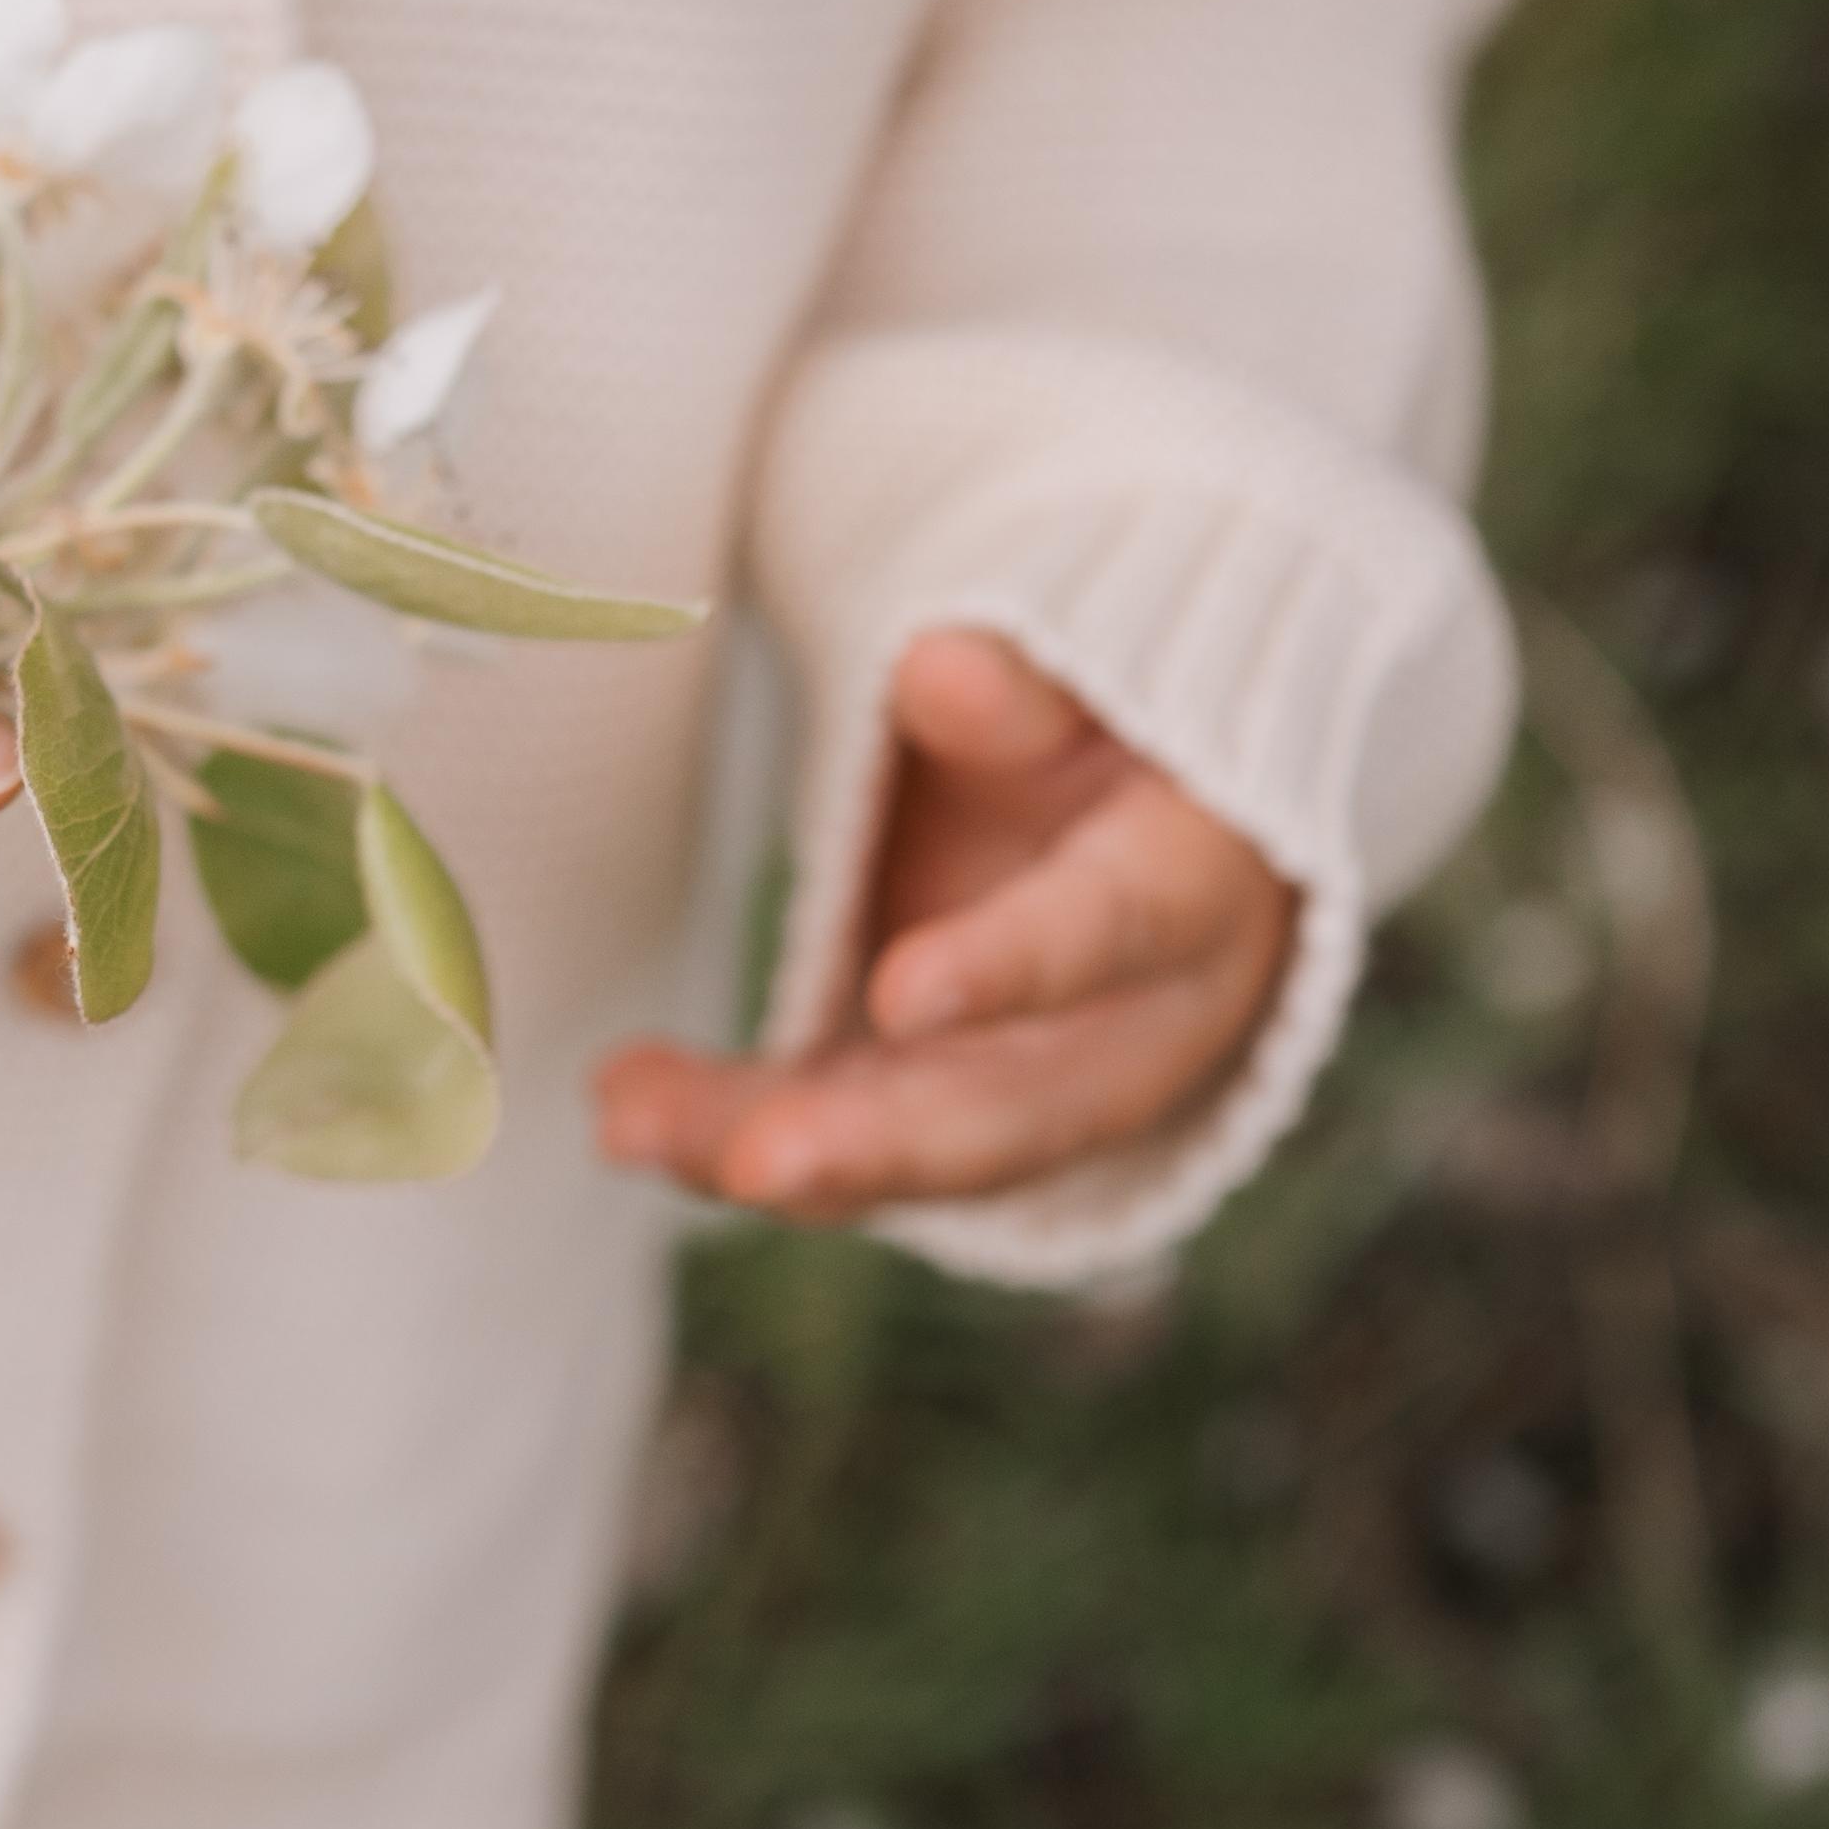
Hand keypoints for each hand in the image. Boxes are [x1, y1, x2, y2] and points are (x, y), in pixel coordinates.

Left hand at [594, 626, 1294, 1219]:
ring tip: (634, 1123)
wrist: (1156, 806)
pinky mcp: (957, 1117)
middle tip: (755, 1161)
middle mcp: (1144, 1025)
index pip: (1115, 932)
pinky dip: (739, 1133)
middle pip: (1022, 1108)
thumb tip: (941, 668)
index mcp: (1196, 888)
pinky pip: (856, 1143)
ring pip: (921, 1149)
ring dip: (778, 1147)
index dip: (1012, 968)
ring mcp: (1048, 1091)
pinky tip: (632, 1113)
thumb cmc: (1113, 730)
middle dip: (882, 1144)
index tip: (899, 998)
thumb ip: (1019, 689)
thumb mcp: (1088, 685)